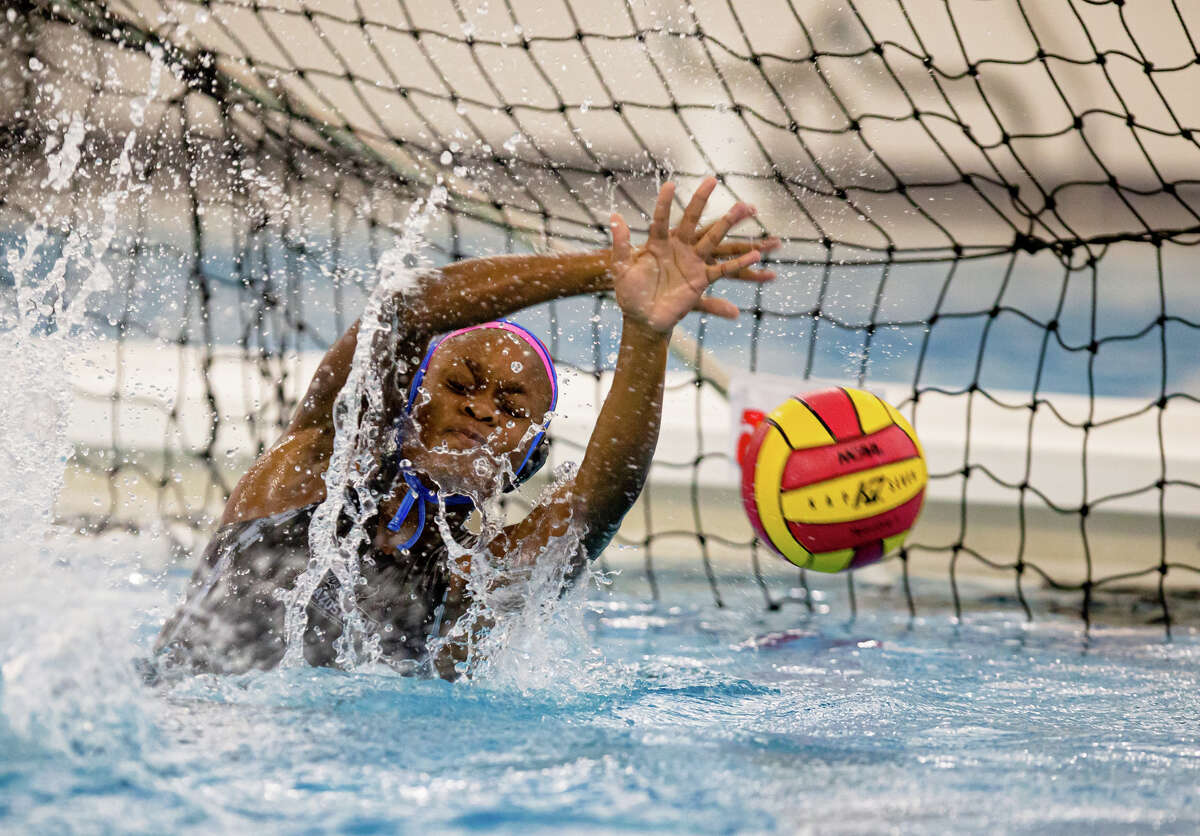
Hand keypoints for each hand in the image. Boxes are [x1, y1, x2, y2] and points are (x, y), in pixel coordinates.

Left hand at [609, 178, 773, 332]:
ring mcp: (692, 262)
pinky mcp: (701, 279)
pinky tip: (754, 256)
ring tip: (745, 207)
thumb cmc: (631, 293)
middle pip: (692, 219)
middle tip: (712, 179)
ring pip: (712, 238)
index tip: (670, 184)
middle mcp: (678, 248)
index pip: (661, 219)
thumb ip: (622, 244)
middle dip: (701, 200)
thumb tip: (614, 217)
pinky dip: (739, 263)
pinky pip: (722, 270)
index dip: (665, 203)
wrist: (643, 318)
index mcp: (658, 243)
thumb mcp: (622, 268)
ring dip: (728, 222)